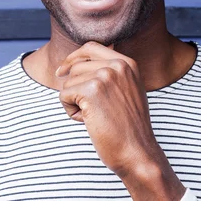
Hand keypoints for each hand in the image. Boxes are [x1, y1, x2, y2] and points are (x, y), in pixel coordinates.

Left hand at [56, 41, 184, 199]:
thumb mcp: (127, 91)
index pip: (90, 47)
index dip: (73, 57)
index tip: (62, 71)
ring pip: (68, 82)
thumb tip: (77, 61)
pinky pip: (63, 96)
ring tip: (95, 116)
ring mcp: (105, 76)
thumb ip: (111, 73)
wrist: (137, 153)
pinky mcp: (91, 90)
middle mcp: (117, 65)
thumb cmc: (128, 128)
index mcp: (127, 63)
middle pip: (76, 66)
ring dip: (74, 101)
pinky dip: (71, 111)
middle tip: (93, 110)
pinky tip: (89, 121)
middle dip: (76, 88)